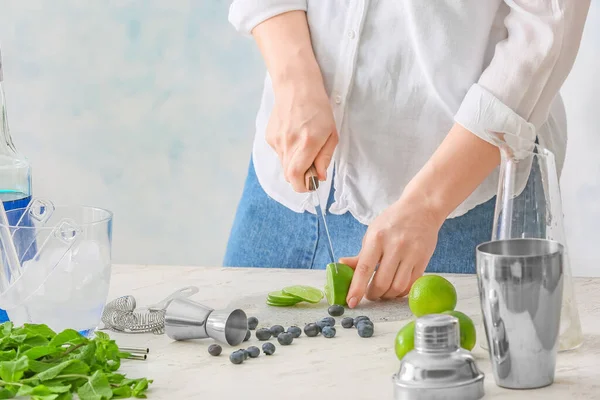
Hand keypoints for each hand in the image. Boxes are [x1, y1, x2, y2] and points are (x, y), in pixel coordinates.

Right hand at [265, 78, 337, 191]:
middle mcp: (288, 143)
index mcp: (307, 143)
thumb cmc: (319, 109)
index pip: (296, 176)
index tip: (311, 183)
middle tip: (312, 165)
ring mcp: (276, 140)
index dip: (302, 186)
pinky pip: (279, 154)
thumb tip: (320, 177)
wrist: (296, 86)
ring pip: (284, 165)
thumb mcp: (331, 133)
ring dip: (295, 163)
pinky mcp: (269, 137)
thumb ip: (325, 157)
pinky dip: (288, 152)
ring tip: (303, 145)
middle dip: (301, 177)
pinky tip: (294, 136)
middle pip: (289, 175)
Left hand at [341, 190, 444, 307]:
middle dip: (372, 294)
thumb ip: (360, 254)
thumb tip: (342, 265)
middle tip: (369, 295)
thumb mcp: (372, 232)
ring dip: (387, 296)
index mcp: (377, 238)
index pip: (364, 269)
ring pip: (397, 287)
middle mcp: (395, 246)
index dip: (356, 288)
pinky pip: (411, 284)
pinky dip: (401, 292)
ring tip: (383, 293)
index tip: (351, 302)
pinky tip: (395, 288)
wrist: (421, 209)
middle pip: (381, 282)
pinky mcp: (423, 260)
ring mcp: (411, 254)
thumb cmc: (393, 221)